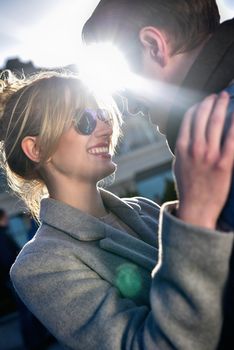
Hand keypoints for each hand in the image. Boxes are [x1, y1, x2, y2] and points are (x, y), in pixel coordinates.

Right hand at [174, 92, 233, 228]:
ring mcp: (209, 155)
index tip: (203, 102)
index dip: (197, 107)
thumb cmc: (187, 187)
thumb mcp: (178, 165)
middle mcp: (194, 148)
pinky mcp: (224, 163)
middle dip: (211, 102)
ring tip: (227, 98)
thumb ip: (182, 148)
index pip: (188, 119)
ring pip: (216, 123)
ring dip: (222, 106)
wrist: (196, 208)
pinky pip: (232, 138)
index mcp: (181, 148)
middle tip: (218, 95)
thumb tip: (188, 135)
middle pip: (203, 117)